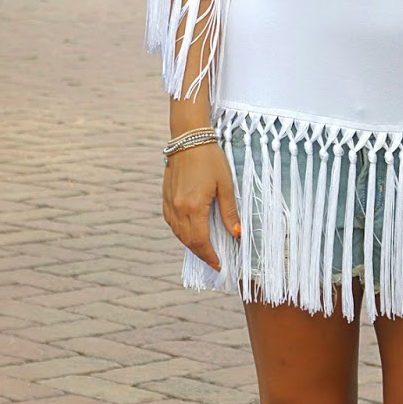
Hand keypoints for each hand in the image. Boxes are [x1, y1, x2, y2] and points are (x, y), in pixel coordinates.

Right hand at [162, 142, 238, 270]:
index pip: (201, 241)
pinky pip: (171, 222)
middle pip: (188, 241)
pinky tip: (189, 232)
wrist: (189, 138)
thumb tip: (237, 234)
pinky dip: (180, 232)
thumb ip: (229, 212)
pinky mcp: (165, 196)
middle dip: (201, 254)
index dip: (210, 256)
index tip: (219, 265)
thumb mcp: (226, 185)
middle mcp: (178, 208)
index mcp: (194, 207)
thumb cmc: (211, 159)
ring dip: (190, 244)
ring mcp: (169, 203)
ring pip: (177, 233)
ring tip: (204, 249)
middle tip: (214, 261)